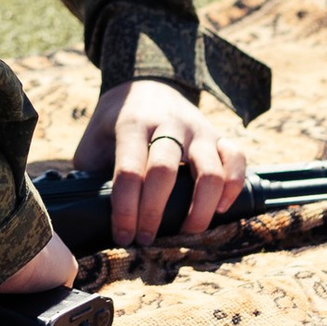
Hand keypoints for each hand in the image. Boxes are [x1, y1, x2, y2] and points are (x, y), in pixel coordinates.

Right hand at [0, 226, 78, 311]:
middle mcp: (21, 246)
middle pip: (18, 283)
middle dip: (5, 298)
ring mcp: (46, 260)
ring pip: (39, 292)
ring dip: (27, 303)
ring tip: (5, 318)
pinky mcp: (62, 272)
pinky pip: (59, 297)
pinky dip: (48, 308)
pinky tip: (30, 315)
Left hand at [74, 79, 249, 246]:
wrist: (146, 86)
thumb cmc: (115, 125)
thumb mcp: (94, 141)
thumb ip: (91, 173)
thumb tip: (89, 215)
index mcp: (131, 124)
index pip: (128, 171)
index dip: (125, 209)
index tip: (123, 236)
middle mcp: (168, 124)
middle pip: (164, 172)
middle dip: (153, 213)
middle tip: (146, 240)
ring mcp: (198, 129)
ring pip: (209, 171)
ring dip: (199, 209)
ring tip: (185, 233)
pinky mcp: (219, 135)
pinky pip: (237, 159)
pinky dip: (233, 187)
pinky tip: (219, 209)